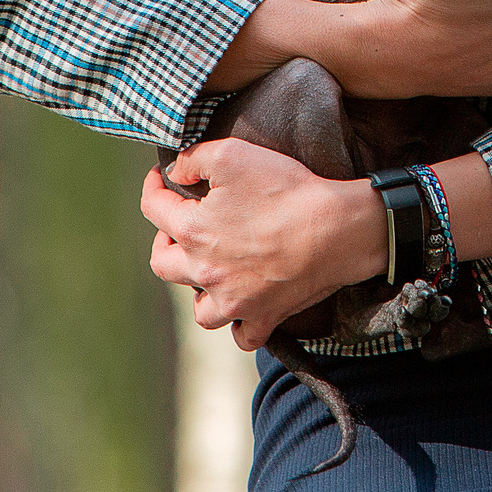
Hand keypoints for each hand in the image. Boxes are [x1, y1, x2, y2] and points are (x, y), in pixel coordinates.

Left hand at [142, 139, 380, 349]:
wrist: (338, 229)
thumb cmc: (288, 190)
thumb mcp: (235, 154)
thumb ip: (195, 159)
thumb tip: (175, 173)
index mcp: (193, 232)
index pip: (154, 209)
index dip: (153, 188)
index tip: (160, 178)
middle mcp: (204, 272)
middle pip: (162, 263)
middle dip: (164, 243)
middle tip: (179, 228)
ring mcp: (233, 300)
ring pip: (199, 309)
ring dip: (198, 292)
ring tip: (209, 275)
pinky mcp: (264, 315)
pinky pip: (243, 336)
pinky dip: (240, 328)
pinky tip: (244, 312)